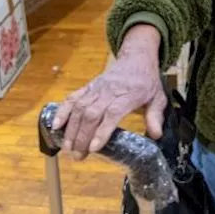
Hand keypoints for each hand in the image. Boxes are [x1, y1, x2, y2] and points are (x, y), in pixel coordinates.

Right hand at [52, 25, 165, 157]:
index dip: (102, 131)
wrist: (136, 57)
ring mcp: (96, 88)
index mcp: (128, 95)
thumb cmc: (147, 81)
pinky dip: (62, 111)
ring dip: (71, 128)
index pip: (112, 113)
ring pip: (79, 108)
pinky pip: (73, 98)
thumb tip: (156, 135)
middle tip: (77, 156)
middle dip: (82, 136)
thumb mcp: (158, 97)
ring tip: (66, 147)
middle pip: (91, 114)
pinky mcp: (88, 87)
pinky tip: (56, 125)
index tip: (93, 148)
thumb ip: (155, 116)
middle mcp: (109, 91)